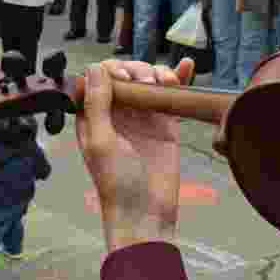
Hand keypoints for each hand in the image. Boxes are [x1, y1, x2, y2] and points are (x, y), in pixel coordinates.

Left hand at [74, 58, 194, 253]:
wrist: (146, 213)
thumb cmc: (116, 182)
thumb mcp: (102, 141)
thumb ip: (98, 104)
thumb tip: (95, 68)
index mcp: (91, 116)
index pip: (97, 78)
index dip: (111, 70)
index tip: (124, 78)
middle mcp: (115, 113)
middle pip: (125, 75)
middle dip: (136, 70)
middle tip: (146, 83)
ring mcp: (141, 118)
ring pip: (148, 82)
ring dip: (157, 74)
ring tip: (166, 82)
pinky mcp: (165, 125)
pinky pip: (170, 97)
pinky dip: (178, 79)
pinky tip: (187, 65)